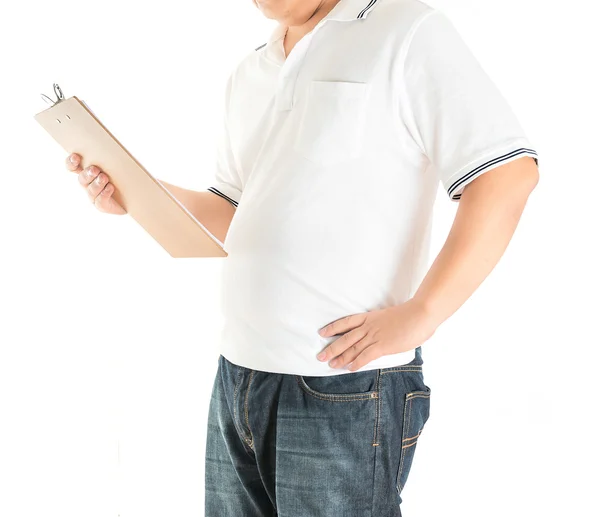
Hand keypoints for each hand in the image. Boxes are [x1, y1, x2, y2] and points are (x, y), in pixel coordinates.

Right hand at [65, 153, 126, 214]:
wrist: (133, 197)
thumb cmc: (123, 177)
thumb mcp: (117, 166)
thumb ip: (111, 158)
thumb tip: (111, 147)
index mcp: (88, 172)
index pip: (73, 167)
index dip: (71, 162)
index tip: (76, 157)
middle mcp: (88, 184)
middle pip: (81, 179)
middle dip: (87, 173)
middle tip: (95, 169)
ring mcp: (94, 196)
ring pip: (91, 190)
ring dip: (96, 183)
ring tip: (104, 178)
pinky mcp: (102, 205)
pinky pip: (100, 201)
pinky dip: (104, 193)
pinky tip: (110, 188)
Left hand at [316, 299, 437, 370]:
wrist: (420, 313)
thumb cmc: (411, 314)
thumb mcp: (392, 317)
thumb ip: (386, 325)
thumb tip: (389, 332)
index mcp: (370, 317)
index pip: (346, 322)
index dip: (333, 327)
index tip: (322, 332)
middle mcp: (369, 326)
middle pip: (345, 338)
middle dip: (332, 347)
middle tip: (320, 356)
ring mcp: (375, 336)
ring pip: (352, 348)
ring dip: (340, 357)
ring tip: (330, 364)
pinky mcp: (383, 345)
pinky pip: (366, 355)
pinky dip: (357, 362)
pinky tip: (350, 368)